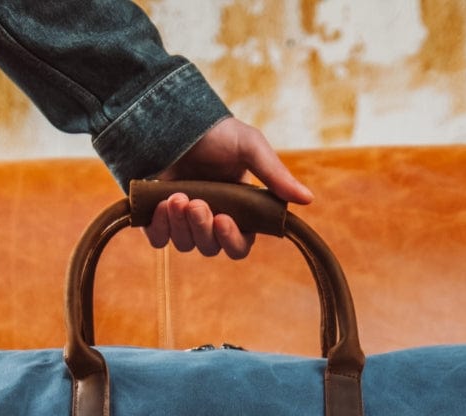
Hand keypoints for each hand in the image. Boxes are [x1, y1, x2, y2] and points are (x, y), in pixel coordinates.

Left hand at [145, 117, 312, 259]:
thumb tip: (309, 200)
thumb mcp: (250, 147)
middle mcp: (211, 220)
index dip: (232, 240)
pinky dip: (160, 228)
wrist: (171, 116)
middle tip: (197, 203)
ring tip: (177, 197)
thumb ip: (276, 176)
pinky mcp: (156, 217)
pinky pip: (159, 240)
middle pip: (211, 248)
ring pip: (185, 244)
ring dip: (182, 225)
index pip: (239, 245)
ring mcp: (183, 220)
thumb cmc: (215, 132)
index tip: (224, 220)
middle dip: (204, 229)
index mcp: (237, 211)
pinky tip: (163, 204)